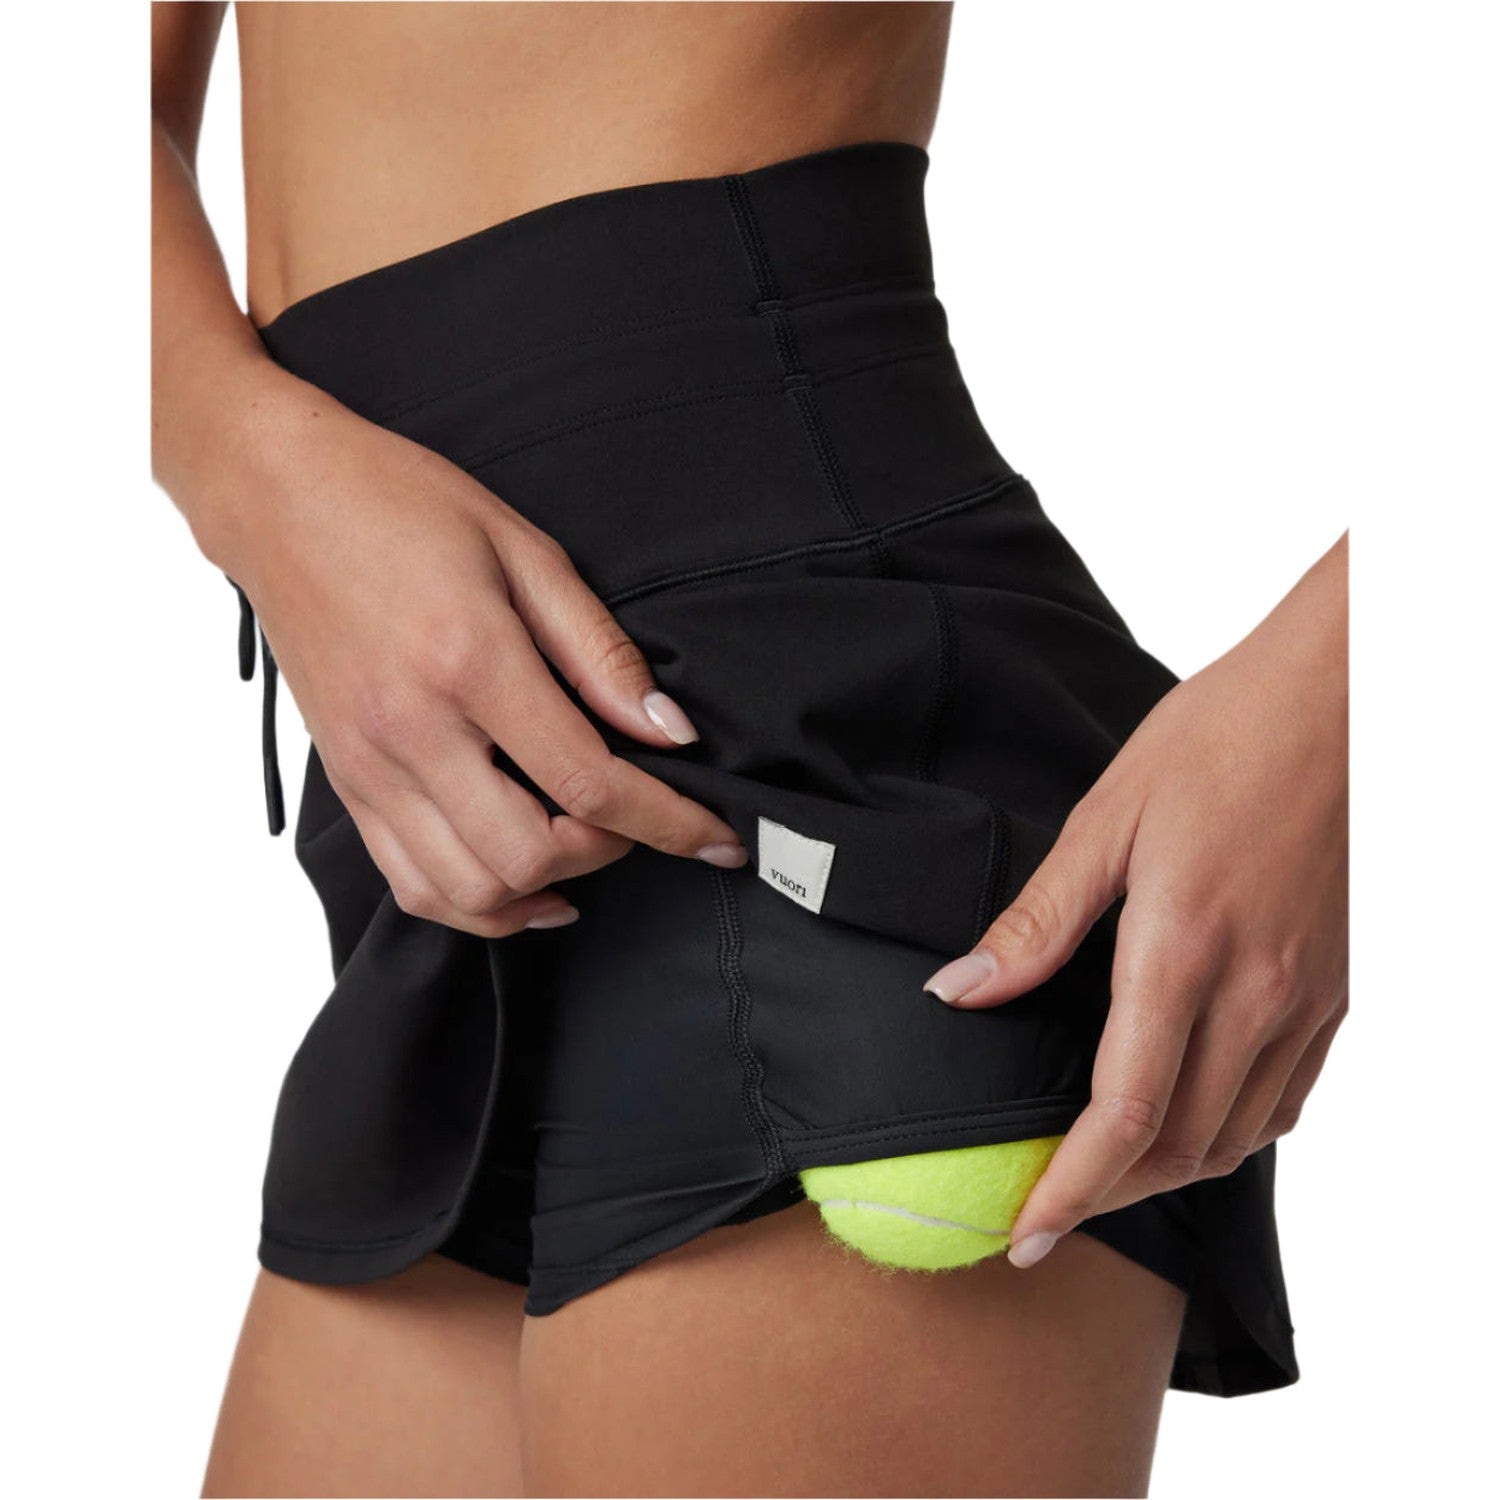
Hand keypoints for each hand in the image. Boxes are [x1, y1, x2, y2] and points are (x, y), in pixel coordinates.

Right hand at [199, 371, 746, 936]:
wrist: (277, 498)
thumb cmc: (399, 505)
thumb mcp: (524, 550)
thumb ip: (600, 651)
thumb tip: (667, 731)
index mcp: (469, 662)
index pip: (589, 781)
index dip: (669, 822)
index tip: (717, 838)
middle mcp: (412, 729)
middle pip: (530, 855)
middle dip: (608, 853)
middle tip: (638, 817)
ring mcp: (369, 765)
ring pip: (468, 891)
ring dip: (545, 888)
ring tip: (585, 851)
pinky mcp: (346, 782)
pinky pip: (410, 883)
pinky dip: (476, 905)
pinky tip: (521, 883)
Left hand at [923, 535, 1348, 1266]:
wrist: (1340, 698)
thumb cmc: (1218, 738)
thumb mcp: (1108, 819)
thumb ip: (1037, 922)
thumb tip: (962, 991)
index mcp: (1185, 951)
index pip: (1123, 1114)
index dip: (1069, 1189)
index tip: (1023, 1234)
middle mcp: (1258, 994)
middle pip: (1180, 1147)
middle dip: (1107, 1195)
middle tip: (1046, 1207)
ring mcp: (1309, 999)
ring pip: (1238, 1136)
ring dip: (1167, 1172)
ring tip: (1104, 1175)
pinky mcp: (1339, 990)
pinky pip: (1287, 1097)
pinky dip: (1231, 1132)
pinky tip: (1191, 1116)